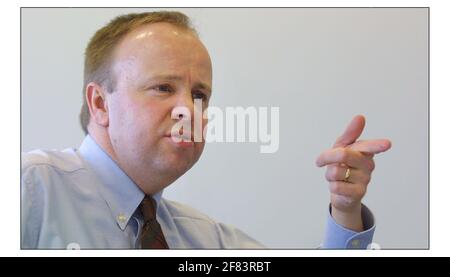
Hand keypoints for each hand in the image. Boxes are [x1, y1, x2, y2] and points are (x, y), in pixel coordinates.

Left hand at [315, 115, 390, 230]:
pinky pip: (336, 186)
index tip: (387, 144)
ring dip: (329, 174)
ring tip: (336, 176)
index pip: (370, 146)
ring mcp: (365, 179)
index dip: (377, 144)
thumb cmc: (342, 165)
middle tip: (320, 161)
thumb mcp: (342, 147)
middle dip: (327, 157)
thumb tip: (360, 117)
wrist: (341, 191)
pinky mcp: (358, 193)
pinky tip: (339, 186)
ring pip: (336, 171)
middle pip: (343, 154)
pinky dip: (332, 185)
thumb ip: (350, 133)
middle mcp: (368, 165)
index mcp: (366, 151)